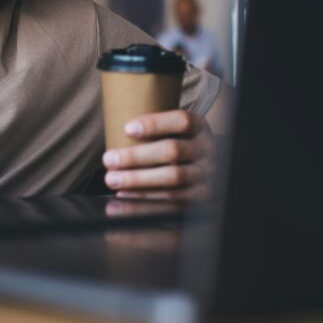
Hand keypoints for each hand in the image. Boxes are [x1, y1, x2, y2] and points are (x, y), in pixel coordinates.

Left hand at [101, 110, 215, 200]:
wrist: (213, 170)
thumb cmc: (184, 146)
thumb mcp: (180, 132)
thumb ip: (157, 131)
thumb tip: (115, 134)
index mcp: (200, 128)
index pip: (181, 121)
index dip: (154, 124)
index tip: (126, 128)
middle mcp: (206, 150)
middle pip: (172, 151)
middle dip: (136, 156)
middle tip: (109, 159)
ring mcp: (206, 175)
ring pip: (171, 177)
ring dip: (137, 180)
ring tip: (112, 179)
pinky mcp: (201, 197)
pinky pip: (173, 200)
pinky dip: (146, 200)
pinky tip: (125, 195)